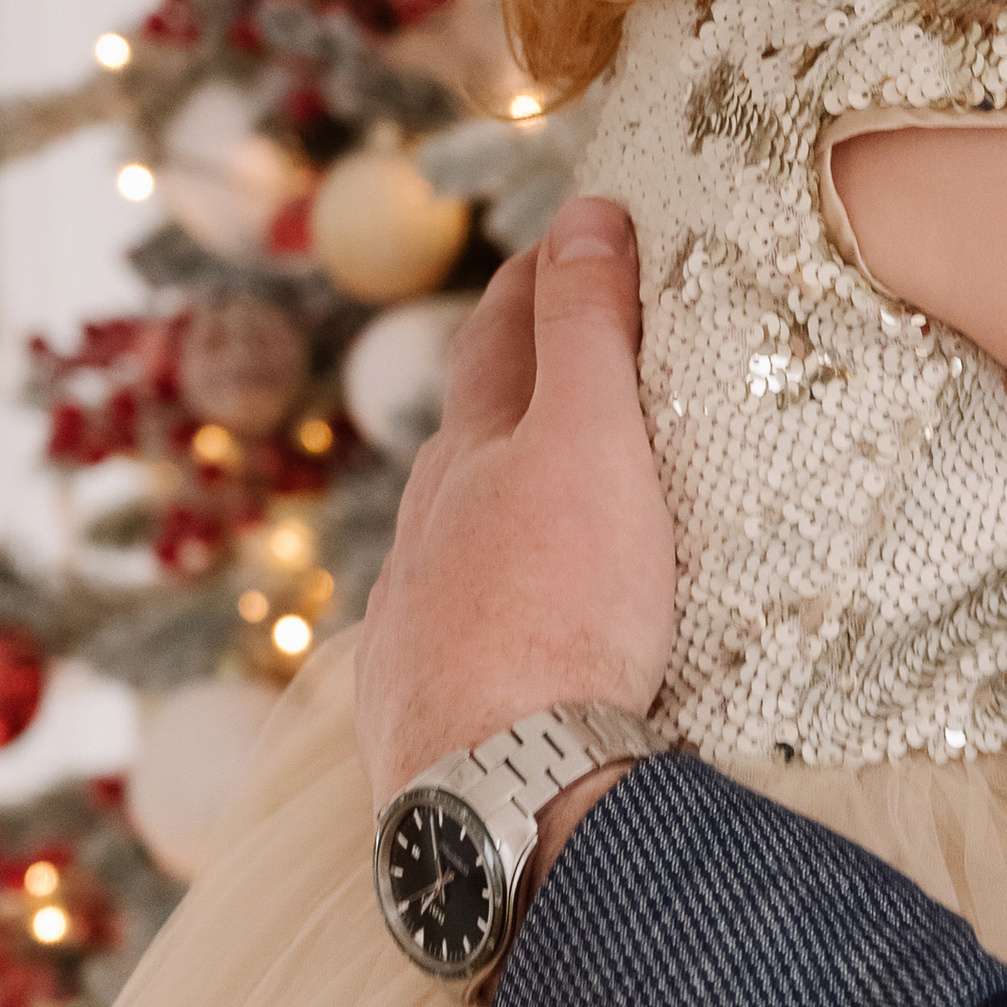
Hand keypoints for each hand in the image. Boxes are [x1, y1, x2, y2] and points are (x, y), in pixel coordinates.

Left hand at [351, 199, 673, 810]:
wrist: (506, 789)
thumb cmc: (561, 613)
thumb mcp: (595, 446)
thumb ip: (589, 331)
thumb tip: (586, 217)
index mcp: (471, 457)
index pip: (503, 339)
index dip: (540, 280)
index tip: (571, 238)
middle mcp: (424, 529)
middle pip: (462, 434)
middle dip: (504, 384)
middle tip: (547, 350)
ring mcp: (411, 619)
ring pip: (441, 534)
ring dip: (480, 499)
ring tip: (521, 489)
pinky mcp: (416, 704)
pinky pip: (437, 627)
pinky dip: (467, 599)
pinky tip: (479, 622)